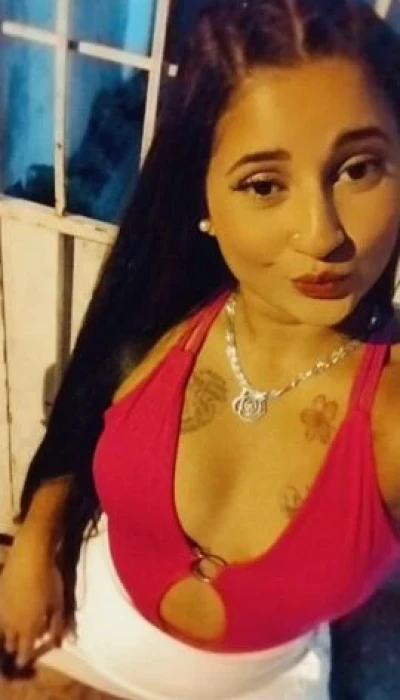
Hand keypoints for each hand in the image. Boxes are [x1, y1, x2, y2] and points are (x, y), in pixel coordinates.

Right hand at [0, 528, 65, 669]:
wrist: (29, 558)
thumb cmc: (48, 581)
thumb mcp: (58, 604)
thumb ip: (56, 624)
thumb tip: (56, 641)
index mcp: (28, 628)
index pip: (24, 651)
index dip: (25, 657)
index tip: (25, 661)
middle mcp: (12, 624)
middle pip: (11, 643)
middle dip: (17, 646)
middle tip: (22, 644)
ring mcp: (2, 611)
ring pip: (3, 631)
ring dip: (9, 634)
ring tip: (15, 631)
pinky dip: (4, 620)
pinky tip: (11, 613)